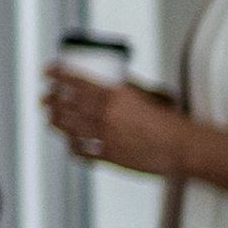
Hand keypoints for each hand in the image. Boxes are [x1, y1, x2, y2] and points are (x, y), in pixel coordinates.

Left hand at [44, 65, 227, 193]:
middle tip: (44, 96)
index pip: (78, 81)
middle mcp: (106, 115)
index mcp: (116, 95)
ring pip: (70, 127)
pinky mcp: (109, 156)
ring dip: (56, 121)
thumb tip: (116, 80)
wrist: (182, 147)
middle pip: (68, 105)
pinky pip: (82, 152)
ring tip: (50, 117)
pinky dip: (73, 148)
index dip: (59, 75)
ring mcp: (105, 136)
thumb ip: (128, 87)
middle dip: (51, 100)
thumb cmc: (170, 121)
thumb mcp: (148, 93)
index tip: (49, 71)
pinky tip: (69, 145)